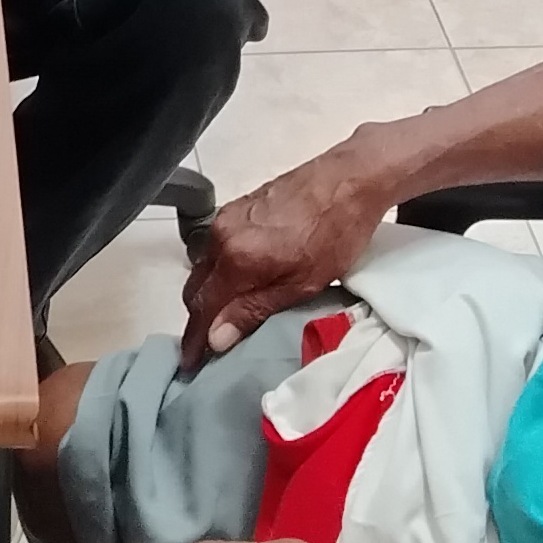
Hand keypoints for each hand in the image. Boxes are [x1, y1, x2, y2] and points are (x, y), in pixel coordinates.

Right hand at [181, 147, 392, 371]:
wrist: (350, 179)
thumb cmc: (335, 233)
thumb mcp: (301, 284)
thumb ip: (253, 311)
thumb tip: (216, 338)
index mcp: (235, 258)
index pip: (202, 308)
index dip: (195, 339)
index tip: (192, 363)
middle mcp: (221, 236)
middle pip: (197, 287)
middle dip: (200, 318)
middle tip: (211, 344)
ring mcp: (228, 217)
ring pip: (205, 266)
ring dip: (210, 292)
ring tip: (226, 316)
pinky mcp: (238, 207)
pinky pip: (217, 247)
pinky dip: (221, 270)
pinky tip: (240, 281)